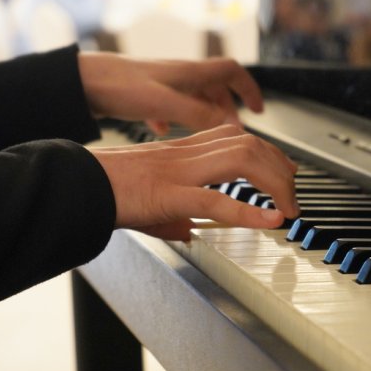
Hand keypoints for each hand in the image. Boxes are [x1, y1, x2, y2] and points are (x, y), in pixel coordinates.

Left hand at [78, 52, 262, 134]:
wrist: (82, 81)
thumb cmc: (118, 86)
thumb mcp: (163, 103)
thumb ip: (197, 113)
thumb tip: (228, 126)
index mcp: (189, 74)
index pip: (231, 73)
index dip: (248, 89)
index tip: (259, 109)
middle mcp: (178, 76)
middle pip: (215, 88)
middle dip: (229, 109)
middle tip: (234, 132)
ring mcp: (161, 85)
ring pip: (192, 98)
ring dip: (203, 116)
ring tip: (206, 137)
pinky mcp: (144, 96)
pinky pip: (168, 106)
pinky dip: (174, 119)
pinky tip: (164, 133)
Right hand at [91, 125, 298, 240]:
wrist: (76, 184)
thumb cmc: (105, 189)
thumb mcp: (150, 198)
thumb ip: (175, 212)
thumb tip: (191, 232)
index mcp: (180, 151)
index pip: (235, 138)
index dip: (268, 152)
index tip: (284, 172)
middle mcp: (184, 154)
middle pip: (248, 144)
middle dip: (281, 167)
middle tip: (294, 195)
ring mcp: (178, 171)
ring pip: (241, 160)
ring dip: (274, 184)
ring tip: (288, 209)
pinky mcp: (168, 194)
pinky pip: (215, 198)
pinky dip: (249, 211)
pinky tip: (270, 221)